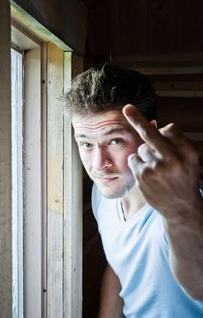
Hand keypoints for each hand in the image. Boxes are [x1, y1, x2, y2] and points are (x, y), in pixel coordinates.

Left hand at [122, 104, 200, 221]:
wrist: (181, 209)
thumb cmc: (185, 180)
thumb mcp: (190, 160)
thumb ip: (174, 142)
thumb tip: (153, 125)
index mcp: (188, 153)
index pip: (170, 129)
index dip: (164, 131)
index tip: (151, 118)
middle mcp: (172, 159)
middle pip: (151, 134)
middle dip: (137, 119)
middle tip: (127, 108)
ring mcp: (156, 168)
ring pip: (142, 148)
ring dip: (146, 155)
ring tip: (158, 170)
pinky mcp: (142, 176)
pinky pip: (134, 159)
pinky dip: (138, 163)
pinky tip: (148, 174)